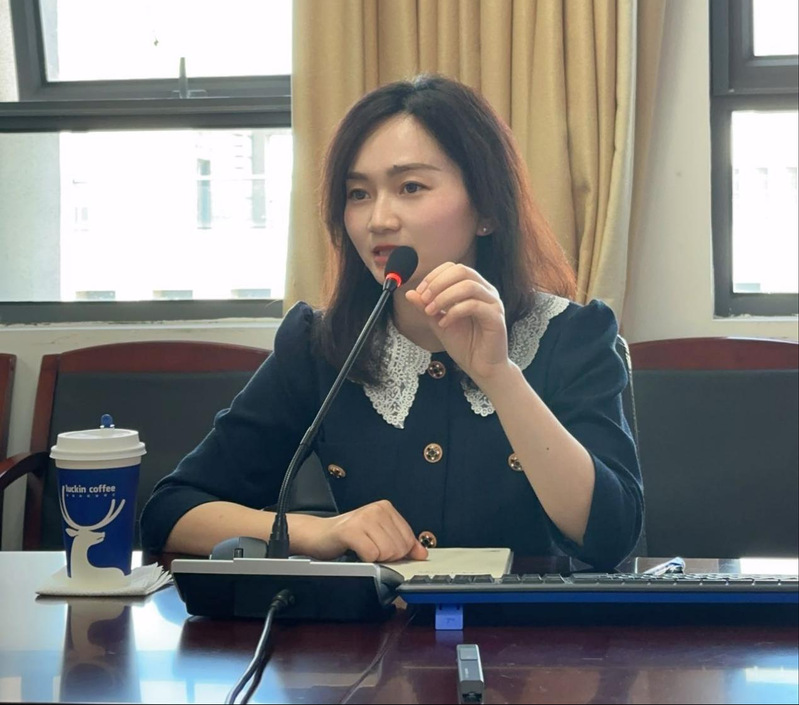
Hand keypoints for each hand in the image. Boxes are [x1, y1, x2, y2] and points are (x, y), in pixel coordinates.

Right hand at [298, 500, 427, 562]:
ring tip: (361, 551)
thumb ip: (401, 543)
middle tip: (369, 551)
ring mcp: (364, 518)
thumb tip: (422, 553)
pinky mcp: (351, 530)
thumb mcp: (378, 536)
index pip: (409, 539)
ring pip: (387, 552)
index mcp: (386, 508)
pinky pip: (371, 555)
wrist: (317, 535)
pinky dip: (364, 560)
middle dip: (386, 557)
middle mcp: (377, 509)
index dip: (398, 553)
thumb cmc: (347, 537)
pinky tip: (355, 552)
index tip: (382, 551)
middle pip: (400, 547)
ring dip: (374, 559)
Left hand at [406, 262, 509, 383]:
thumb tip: (410, 292)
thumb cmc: (464, 344)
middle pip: (462, 271)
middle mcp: (486, 291)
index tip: (420, 292)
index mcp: (474, 288)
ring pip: (468, 286)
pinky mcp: (496, 317)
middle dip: (438, 283)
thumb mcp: (438, 322)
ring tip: (431, 311)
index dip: (434, 276)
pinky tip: (444, 323)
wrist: (480, 368)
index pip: (454, 268)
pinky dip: (454, 312)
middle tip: (424, 299)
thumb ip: (426, 307)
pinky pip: (474, 305)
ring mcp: (493, 303)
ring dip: (444, 297)